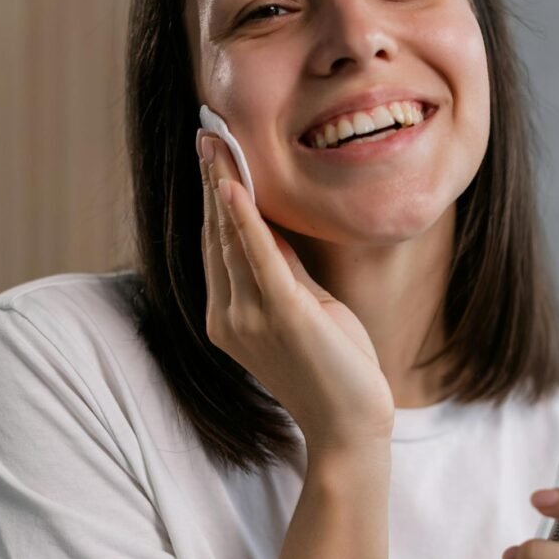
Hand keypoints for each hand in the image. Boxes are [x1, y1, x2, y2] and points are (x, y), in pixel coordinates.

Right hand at [198, 134, 394, 452]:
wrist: (350, 426)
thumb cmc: (332, 370)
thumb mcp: (303, 311)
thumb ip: (282, 273)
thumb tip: (270, 228)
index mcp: (227, 319)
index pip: (216, 246)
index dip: (212, 198)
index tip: (211, 154)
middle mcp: (228, 317)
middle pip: (216, 235)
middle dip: (213, 180)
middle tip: (208, 131)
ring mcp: (251, 318)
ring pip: (232, 238)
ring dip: (224, 184)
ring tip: (217, 142)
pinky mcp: (284, 315)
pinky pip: (259, 258)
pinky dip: (244, 220)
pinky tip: (234, 185)